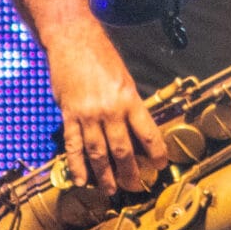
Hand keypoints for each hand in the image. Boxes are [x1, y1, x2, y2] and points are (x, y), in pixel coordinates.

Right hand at [46, 26, 168, 195]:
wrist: (73, 39)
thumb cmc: (101, 55)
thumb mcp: (124, 78)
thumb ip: (129, 104)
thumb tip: (135, 129)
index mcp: (129, 99)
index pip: (148, 133)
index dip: (156, 152)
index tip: (161, 165)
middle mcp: (110, 110)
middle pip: (123, 150)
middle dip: (130, 172)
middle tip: (134, 187)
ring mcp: (88, 114)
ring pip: (98, 153)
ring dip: (104, 175)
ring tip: (109, 190)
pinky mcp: (69, 115)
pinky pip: (74, 145)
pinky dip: (77, 165)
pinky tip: (81, 179)